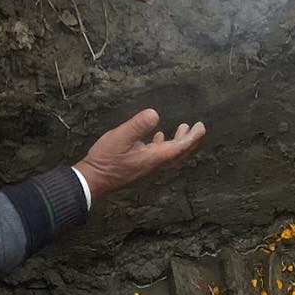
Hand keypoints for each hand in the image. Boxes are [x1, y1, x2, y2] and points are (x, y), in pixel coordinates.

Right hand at [75, 107, 206, 201]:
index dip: (192, 137)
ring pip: (170, 155)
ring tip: (182, 128)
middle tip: (197, 127)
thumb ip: (138, 125)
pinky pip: (159, 156)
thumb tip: (155, 114)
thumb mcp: (120, 137)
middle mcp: (154, 165)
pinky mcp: (139, 167)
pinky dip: (164, 145)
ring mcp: (147, 167)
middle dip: (189, 140)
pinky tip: (158, 137)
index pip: (180, 148)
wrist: (92, 180)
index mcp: (154, 158)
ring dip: (178, 142)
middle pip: (178, 154)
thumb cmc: (106, 159)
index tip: (201, 127)